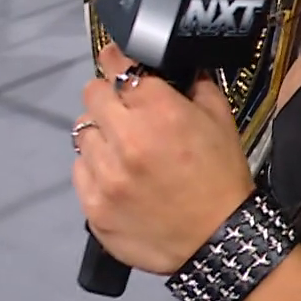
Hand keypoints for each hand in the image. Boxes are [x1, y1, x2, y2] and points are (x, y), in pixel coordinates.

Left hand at [72, 44, 255, 273]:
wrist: (218, 240)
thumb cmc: (221, 176)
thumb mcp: (220, 119)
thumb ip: (194, 83)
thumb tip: (171, 64)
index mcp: (159, 111)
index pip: (117, 66)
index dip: (115, 60)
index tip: (116, 61)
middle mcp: (126, 139)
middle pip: (91, 95)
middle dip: (108, 97)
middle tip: (123, 109)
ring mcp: (105, 175)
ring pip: (82, 133)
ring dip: (100, 134)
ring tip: (121, 148)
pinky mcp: (93, 206)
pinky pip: (80, 171)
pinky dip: (94, 168)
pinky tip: (115, 176)